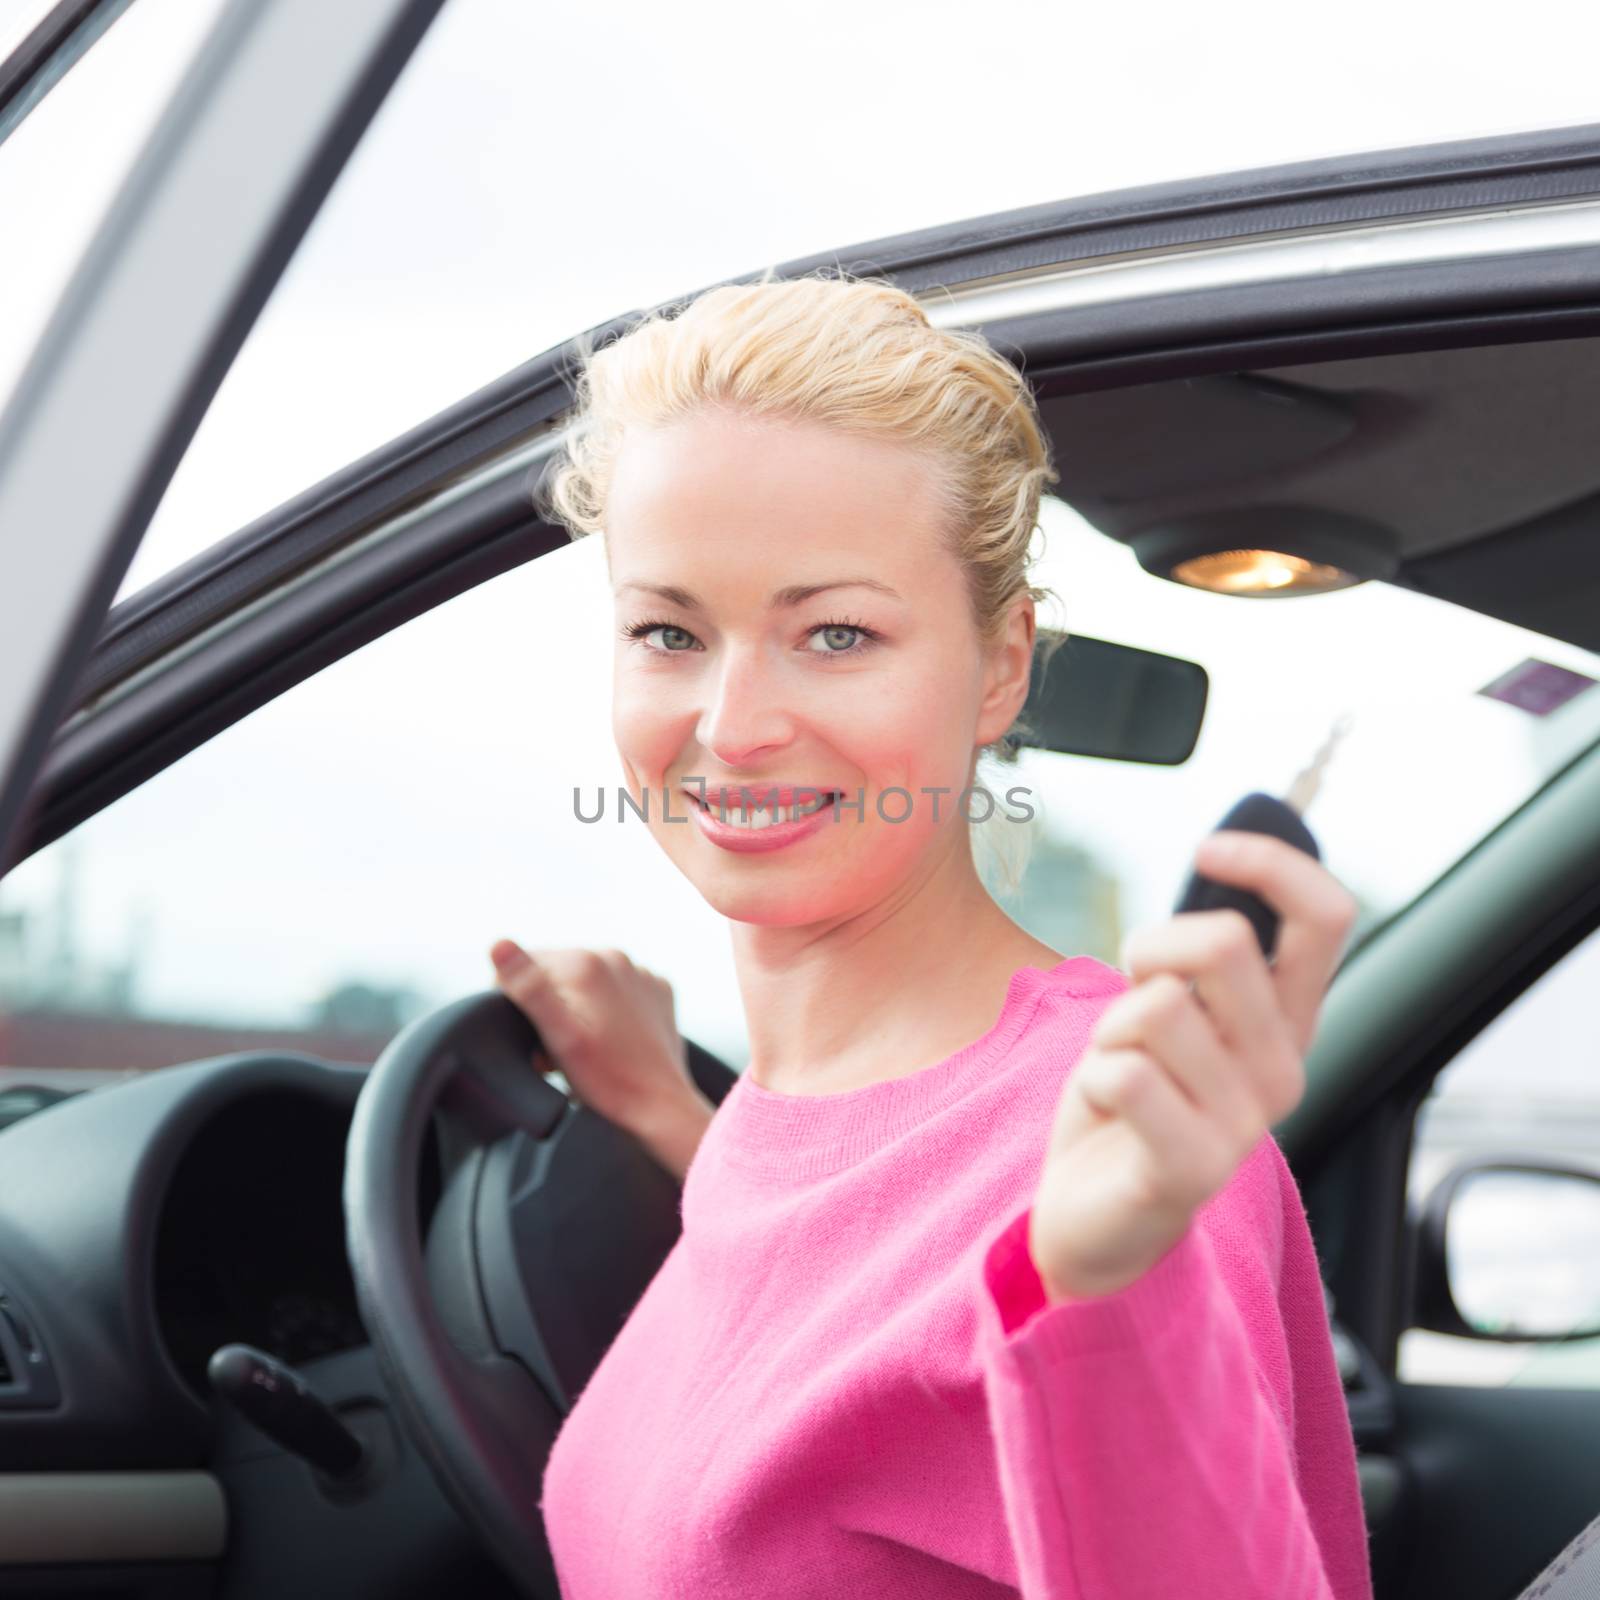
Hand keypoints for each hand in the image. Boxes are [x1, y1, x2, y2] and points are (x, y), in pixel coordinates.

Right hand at [488, 940, 713, 1177]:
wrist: (660, 1107)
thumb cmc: (608, 1080)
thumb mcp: (558, 1036)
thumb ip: (528, 988)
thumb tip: (499, 944)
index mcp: (586, 963)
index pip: (526, 963)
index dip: (515, 998)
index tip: (528, 1032)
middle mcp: (616, 958)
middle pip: (558, 972)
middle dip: (548, 1003)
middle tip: (553, 1047)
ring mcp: (640, 974)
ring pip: (587, 981)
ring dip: (576, 1006)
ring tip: (580, 1047)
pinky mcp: (656, 992)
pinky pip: (617, 991)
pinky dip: (606, 1009)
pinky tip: (607, 1040)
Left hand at [1027, 831, 1358, 1303]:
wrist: (1098, 1220)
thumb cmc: (1132, 1099)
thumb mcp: (1171, 1012)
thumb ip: (1197, 960)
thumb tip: (1219, 863)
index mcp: (1287, 1025)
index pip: (1328, 918)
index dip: (1273, 864)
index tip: (1212, 849)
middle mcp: (1284, 1071)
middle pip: (1223, 942)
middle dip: (1152, 947)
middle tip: (1132, 993)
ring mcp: (1244, 1125)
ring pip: (1157, 1005)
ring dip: (1112, 1028)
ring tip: (1121, 1072)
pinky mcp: (1191, 1169)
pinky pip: (1123, 1073)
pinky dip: (1093, 1078)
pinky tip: (1109, 1114)